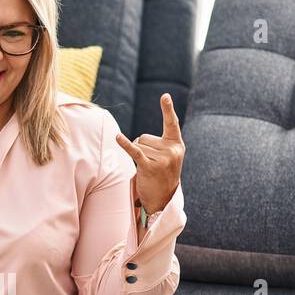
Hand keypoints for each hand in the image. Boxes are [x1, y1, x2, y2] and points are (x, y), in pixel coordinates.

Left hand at [115, 93, 184, 214]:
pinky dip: (125, 145)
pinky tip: (118, 137)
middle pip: (145, 137)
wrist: (163, 198)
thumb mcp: (168, 156)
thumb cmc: (163, 173)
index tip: (165, 96)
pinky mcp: (150, 167)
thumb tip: (136, 140)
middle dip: (143, 148)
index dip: (168, 109)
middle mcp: (171, 150)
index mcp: (176, 144)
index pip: (171, 123)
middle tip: (151, 163)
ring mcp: (162, 159)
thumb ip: (160, 143)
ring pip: (138, 144)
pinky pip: (135, 152)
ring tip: (147, 167)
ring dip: (138, 155)